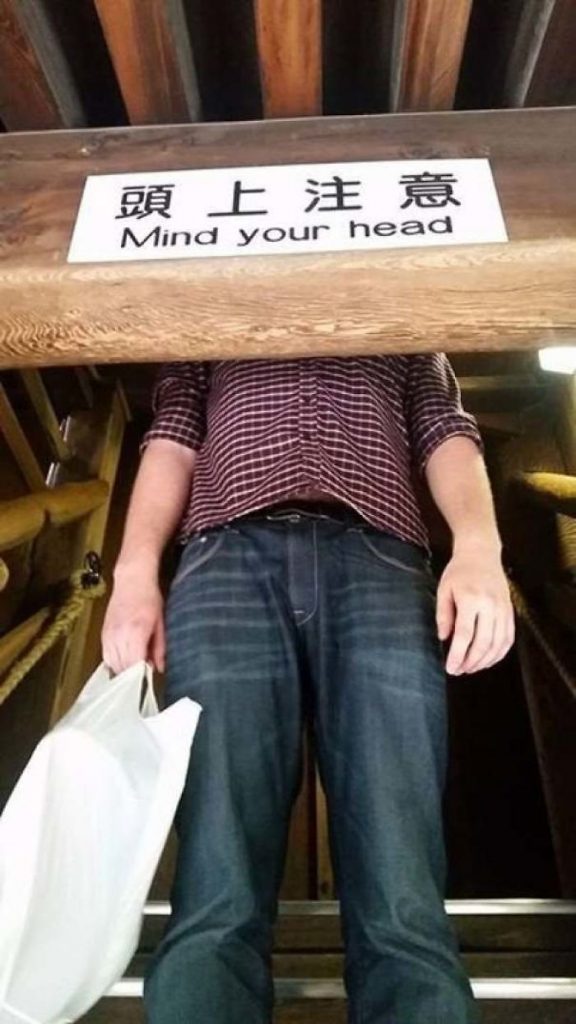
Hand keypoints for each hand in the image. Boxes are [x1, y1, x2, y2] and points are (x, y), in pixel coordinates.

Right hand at [102, 571, 165, 674]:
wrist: (132, 580)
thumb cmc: (149, 598)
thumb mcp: (160, 623)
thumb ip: (159, 648)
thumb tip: (159, 668)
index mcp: (136, 632)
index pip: (134, 664)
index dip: (140, 676)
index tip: (148, 681)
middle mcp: (119, 635)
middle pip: (122, 667)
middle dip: (132, 676)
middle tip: (143, 677)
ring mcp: (109, 634)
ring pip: (112, 664)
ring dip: (122, 670)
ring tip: (134, 670)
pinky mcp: (103, 633)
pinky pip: (106, 656)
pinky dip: (114, 662)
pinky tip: (123, 661)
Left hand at [436, 548, 514, 674]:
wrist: (481, 554)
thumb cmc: (459, 571)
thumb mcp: (444, 590)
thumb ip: (443, 615)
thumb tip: (443, 638)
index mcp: (471, 599)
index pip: (465, 635)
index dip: (458, 655)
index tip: (451, 667)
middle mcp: (490, 606)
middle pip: (483, 643)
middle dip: (470, 662)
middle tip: (459, 671)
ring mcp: (503, 609)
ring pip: (498, 644)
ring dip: (485, 661)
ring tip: (471, 668)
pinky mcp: (510, 611)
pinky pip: (508, 638)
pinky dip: (499, 653)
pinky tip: (488, 659)